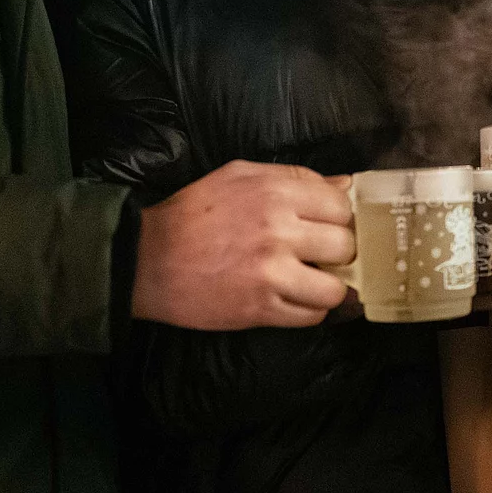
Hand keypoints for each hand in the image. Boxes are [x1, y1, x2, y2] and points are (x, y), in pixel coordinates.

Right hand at [132, 161, 354, 329]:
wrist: (147, 259)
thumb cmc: (192, 213)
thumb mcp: (240, 176)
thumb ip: (295, 177)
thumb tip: (345, 185)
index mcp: (276, 193)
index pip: (342, 206)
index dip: (340, 218)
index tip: (330, 225)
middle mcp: (279, 231)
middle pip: (345, 246)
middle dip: (339, 252)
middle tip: (322, 255)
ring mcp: (272, 274)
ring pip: (335, 289)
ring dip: (328, 288)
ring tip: (313, 282)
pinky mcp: (261, 309)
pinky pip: (311, 317)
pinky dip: (309, 310)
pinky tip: (296, 299)